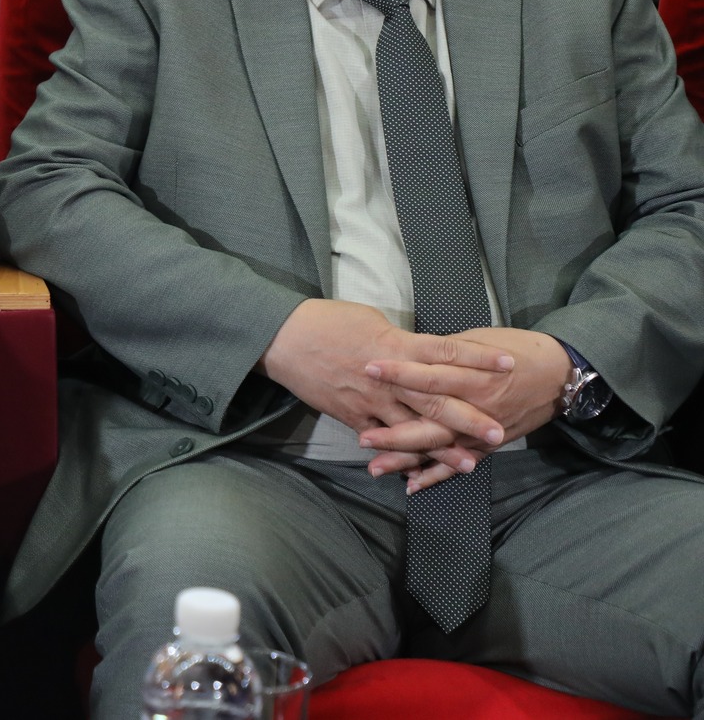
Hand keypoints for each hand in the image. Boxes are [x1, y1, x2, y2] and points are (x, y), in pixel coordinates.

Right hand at [261, 300, 515, 489]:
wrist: (284, 338)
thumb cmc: (327, 321)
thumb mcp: (372, 321)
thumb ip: (402, 342)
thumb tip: (423, 351)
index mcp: (396, 347)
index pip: (448, 352)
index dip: (480, 358)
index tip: (510, 364)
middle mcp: (389, 378)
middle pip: (437, 400)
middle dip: (470, 417)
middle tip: (500, 431)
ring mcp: (370, 401)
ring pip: (412, 429)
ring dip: (442, 448)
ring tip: (471, 462)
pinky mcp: (353, 417)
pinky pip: (381, 442)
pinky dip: (400, 457)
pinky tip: (418, 472)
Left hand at [357, 327, 570, 488]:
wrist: (561, 374)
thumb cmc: (518, 348)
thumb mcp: (480, 339)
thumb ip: (445, 353)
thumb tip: (409, 354)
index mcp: (475, 376)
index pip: (431, 377)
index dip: (399, 374)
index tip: (368, 370)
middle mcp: (479, 407)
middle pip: (432, 421)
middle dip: (395, 432)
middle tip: (363, 437)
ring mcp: (484, 431)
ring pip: (442, 448)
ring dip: (408, 459)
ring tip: (376, 467)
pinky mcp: (490, 445)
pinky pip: (461, 463)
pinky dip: (437, 475)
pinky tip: (411, 484)